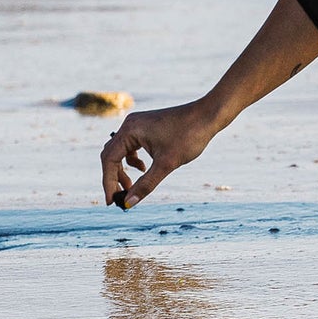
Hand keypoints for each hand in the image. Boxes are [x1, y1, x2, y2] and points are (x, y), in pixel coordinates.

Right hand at [100, 101, 217, 209]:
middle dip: (115, 177)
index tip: (111, 202)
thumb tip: (128, 203)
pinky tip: (144, 169)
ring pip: (121, 152)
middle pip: (111, 156)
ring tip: (131, 186)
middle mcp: (130, 125)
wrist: (209, 115)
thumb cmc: (189, 135)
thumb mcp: (166, 164)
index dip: (108, 183)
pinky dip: (133, 160)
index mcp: (130, 130)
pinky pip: (132, 147)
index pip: (109, 160)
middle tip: (121, 196)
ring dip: (124, 170)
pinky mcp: (147, 127)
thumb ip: (145, 184)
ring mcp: (138, 124)